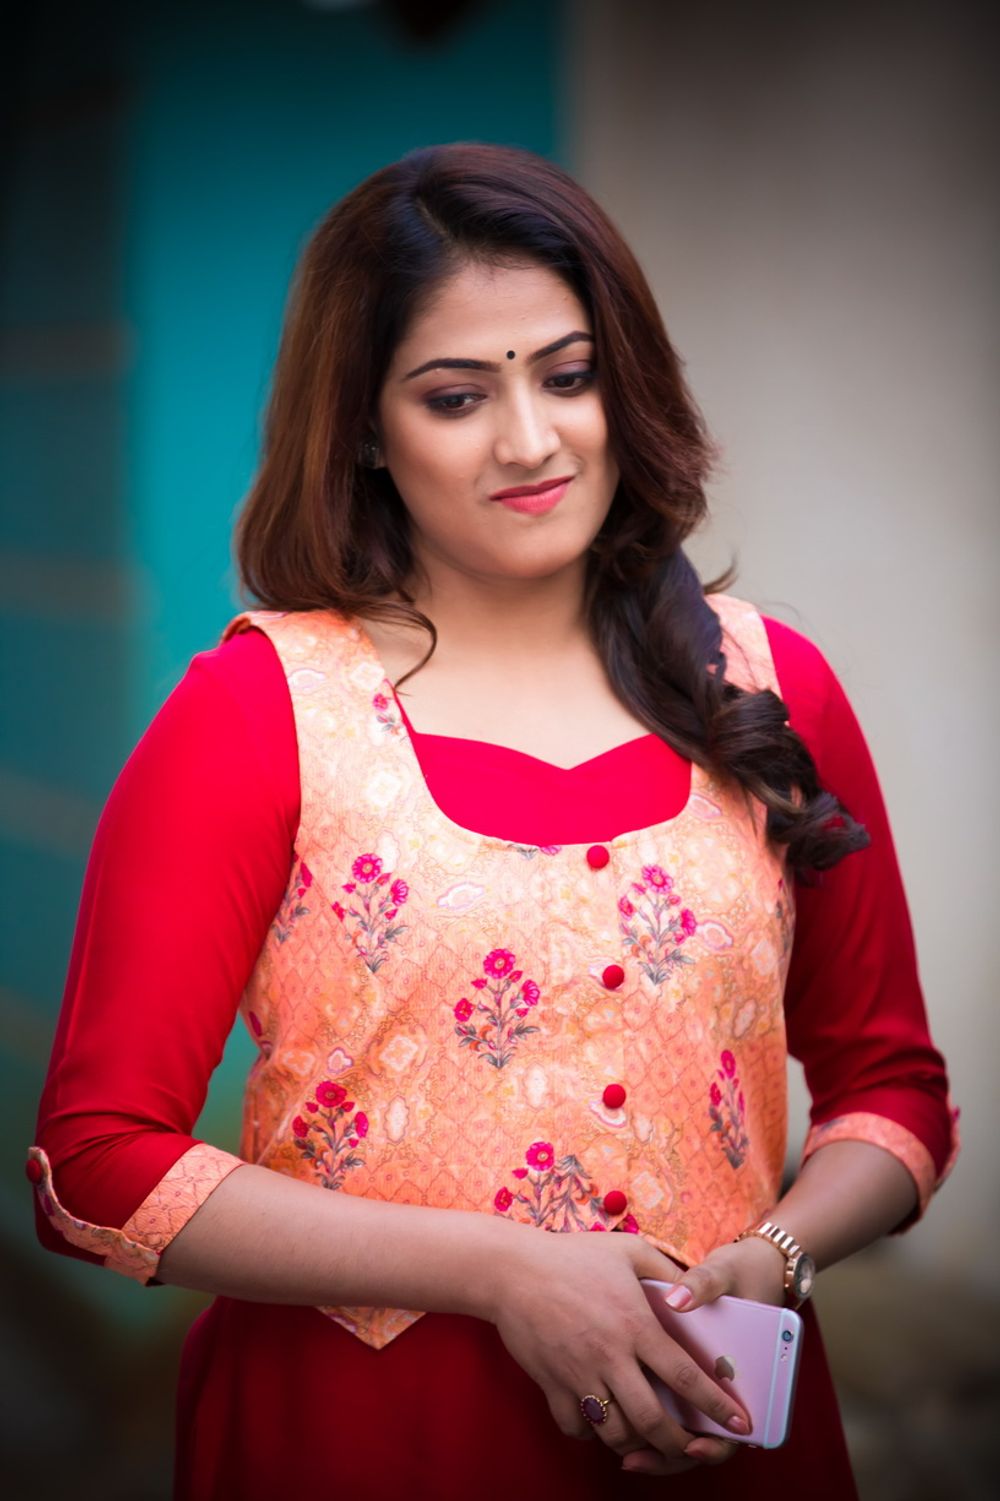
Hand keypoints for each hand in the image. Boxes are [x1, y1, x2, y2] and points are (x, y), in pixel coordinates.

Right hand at [488, 1227, 752, 1476]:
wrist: (510, 1269)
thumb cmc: (571, 1255)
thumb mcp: (627, 1250)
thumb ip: (666, 1270)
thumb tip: (693, 1290)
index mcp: (635, 1325)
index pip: (685, 1376)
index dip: (717, 1405)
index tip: (740, 1423)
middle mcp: (610, 1356)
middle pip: (653, 1420)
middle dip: (678, 1444)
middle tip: (692, 1448)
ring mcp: (579, 1374)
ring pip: (615, 1432)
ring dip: (636, 1442)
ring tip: (646, 1436)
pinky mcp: (551, 1384)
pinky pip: (576, 1427)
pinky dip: (590, 1432)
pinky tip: (599, 1420)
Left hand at [633, 1235, 787, 1468]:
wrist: (751, 1261)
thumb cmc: (741, 1272)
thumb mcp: (725, 1273)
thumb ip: (703, 1284)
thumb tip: (677, 1301)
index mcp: (746, 1370)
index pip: (733, 1425)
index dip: (715, 1443)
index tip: (693, 1445)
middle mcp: (725, 1383)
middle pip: (701, 1438)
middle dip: (670, 1455)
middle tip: (637, 1459)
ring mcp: (702, 1382)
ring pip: (680, 1430)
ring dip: (655, 1447)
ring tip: (624, 1453)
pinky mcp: (680, 1372)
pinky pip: (667, 1406)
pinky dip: (645, 1417)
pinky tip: (614, 1418)